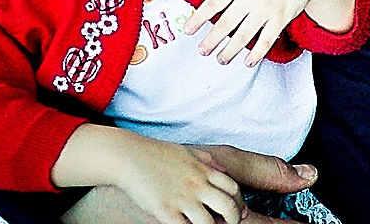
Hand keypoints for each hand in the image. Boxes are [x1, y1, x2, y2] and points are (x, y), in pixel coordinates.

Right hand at [107, 138, 241, 223]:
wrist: (130, 156)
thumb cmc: (156, 153)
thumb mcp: (187, 152)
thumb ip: (207, 160)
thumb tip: (223, 169)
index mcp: (204, 170)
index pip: (233, 189)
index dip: (239, 202)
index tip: (238, 211)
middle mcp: (197, 185)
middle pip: (227, 206)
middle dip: (233, 219)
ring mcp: (181, 198)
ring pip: (208, 222)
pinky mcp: (165, 210)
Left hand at [186, 0, 350, 64]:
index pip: (213, 3)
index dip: (198, 18)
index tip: (188, 31)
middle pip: (225, 23)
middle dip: (211, 40)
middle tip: (203, 51)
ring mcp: (267, 7)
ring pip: (243, 35)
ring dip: (230, 51)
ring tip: (221, 59)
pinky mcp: (282, 17)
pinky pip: (266, 39)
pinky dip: (256, 53)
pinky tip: (248, 61)